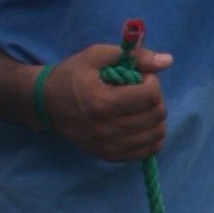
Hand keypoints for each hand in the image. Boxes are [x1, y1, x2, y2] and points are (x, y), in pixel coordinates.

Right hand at [47, 41, 170, 162]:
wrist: (45, 104)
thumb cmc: (71, 75)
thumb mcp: (97, 56)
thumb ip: (134, 56)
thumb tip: (168, 61)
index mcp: (103, 102)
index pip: (150, 96)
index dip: (152, 81)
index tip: (140, 76)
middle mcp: (106, 129)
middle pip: (157, 115)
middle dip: (155, 98)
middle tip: (140, 90)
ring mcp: (108, 146)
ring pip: (156, 134)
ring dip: (156, 116)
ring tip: (140, 106)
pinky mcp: (109, 156)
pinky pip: (147, 151)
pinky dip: (151, 136)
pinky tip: (140, 123)